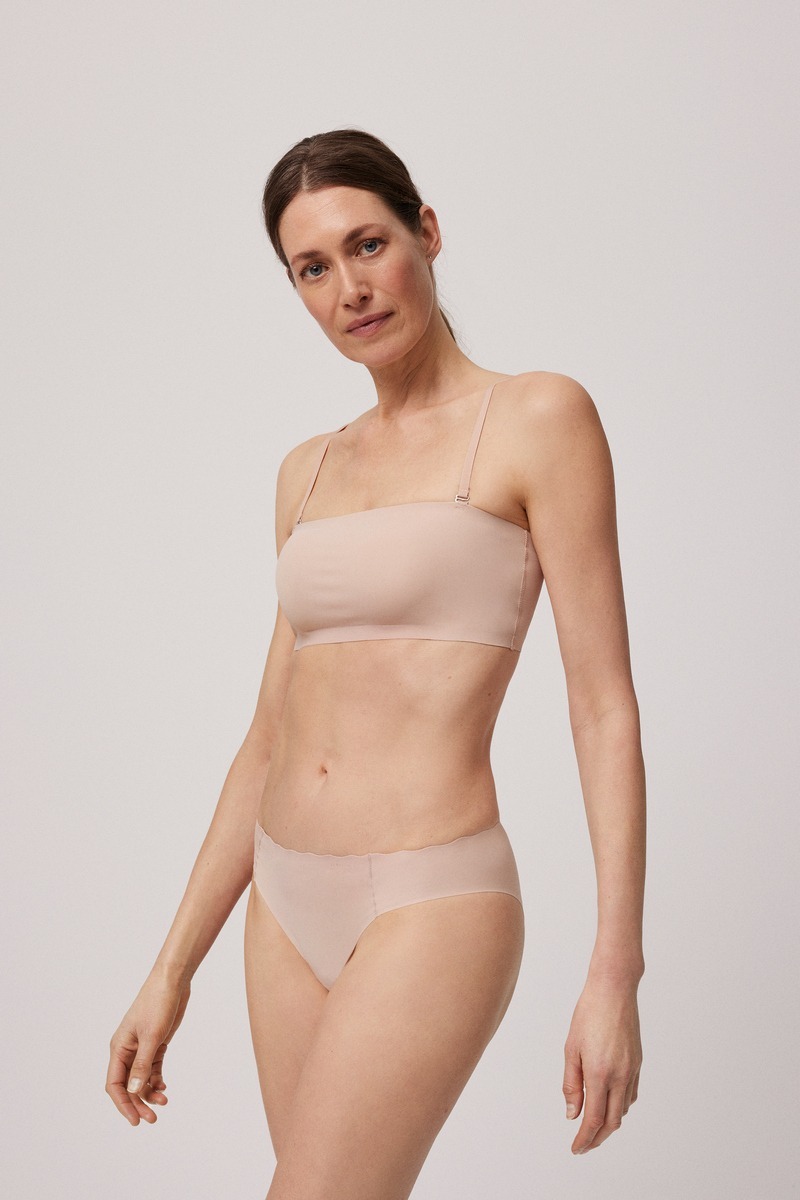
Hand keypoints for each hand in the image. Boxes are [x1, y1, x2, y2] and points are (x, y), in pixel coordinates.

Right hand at [106, 969, 191, 1125]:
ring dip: (150, 1092)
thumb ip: (142, 1065)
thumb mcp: (151, 1037)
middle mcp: (127, 1050)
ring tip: (164, 1101)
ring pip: (141, 1078)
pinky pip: (152, 1068)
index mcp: (119, 1048)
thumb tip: (133, 1091)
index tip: (135, 1120)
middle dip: (138, 1103)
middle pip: (128, 1085)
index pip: (115, 1084)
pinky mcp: (155, 1043)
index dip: (123, 1104)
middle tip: (153, 1119)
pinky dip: (157, 1079)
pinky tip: (164, 1087)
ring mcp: (141, 1047)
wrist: (173, 981)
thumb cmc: (158, 1004)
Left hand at [562, 975, 641, 1154]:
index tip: (575, 1148)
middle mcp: (620, 1075)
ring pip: (623, 1109)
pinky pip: (631, 1094)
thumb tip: (572, 1114)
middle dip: (597, 1138)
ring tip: (593, 1126)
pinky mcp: (638, 1063)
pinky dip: (620, 1106)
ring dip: (609, 1123)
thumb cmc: (588, 1014)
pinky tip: (609, 1104)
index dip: (584, 1139)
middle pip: (612, 1122)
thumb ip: (571, 1084)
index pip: (593, 1119)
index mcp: (600, 1073)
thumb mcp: (571, 1048)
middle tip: (583, 1145)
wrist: (614, 990)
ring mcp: (632, 1070)